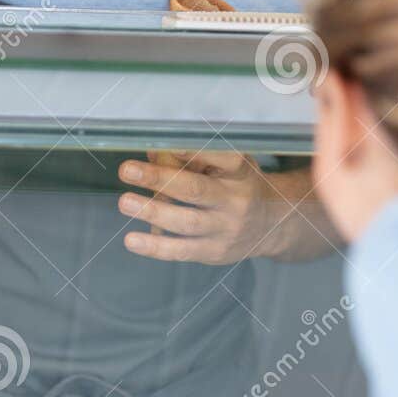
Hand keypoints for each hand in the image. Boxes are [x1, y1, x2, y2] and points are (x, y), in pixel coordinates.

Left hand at [117, 150, 293, 263]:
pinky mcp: (214, 251)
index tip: (164, 145)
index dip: (192, 151)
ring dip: (152, 212)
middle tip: (127, 170)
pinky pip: (182, 251)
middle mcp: (235, 200)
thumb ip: (195, 158)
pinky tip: (132, 240)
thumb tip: (151, 153)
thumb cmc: (240, 187)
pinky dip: (155, 247)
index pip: (220, 158)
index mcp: (240, 172)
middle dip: (160, 179)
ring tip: (125, 202)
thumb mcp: (228, 166)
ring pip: (186, 222)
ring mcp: (225, 228)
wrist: (271, 226)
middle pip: (196, 190)